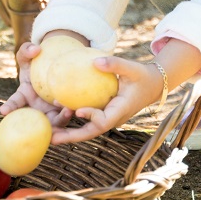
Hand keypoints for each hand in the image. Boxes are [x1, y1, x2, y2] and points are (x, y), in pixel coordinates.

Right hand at [0, 40, 72, 127]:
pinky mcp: (64, 113)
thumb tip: (35, 49)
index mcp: (24, 96)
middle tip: (35, 125)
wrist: (55, 69)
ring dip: (59, 120)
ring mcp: (50, 113)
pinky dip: (71, 116)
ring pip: (53, 122)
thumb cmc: (37, 63)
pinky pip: (67, 118)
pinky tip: (77, 108)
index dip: (9, 107)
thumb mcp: (28, 56)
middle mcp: (35, 109)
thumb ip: (27, 50)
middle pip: (33, 120)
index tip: (3, 111)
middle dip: (34, 126)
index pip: (14, 102)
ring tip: (67, 111)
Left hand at [49, 55, 164, 145]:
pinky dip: (73, 120)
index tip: (77, 111)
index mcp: (121, 110)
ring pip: (87, 129)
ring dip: (68, 132)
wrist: (151, 85)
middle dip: (72, 137)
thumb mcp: (131, 68)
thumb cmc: (142, 75)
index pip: (105, 120)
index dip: (92, 118)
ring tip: (49, 134)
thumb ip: (115, 64)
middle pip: (91, 132)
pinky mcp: (103, 114)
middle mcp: (113, 118)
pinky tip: (56, 116)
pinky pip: (87, 120)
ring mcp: (108, 118)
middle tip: (52, 139)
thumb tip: (95, 61)